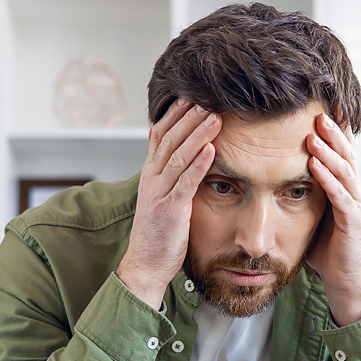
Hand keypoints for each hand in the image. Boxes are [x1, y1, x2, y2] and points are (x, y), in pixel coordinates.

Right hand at [117, 100, 221, 308]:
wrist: (145, 263)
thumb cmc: (158, 232)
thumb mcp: (159, 198)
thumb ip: (168, 175)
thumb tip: (180, 154)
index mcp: (150, 174)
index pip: (160, 136)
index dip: (176, 115)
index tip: (192, 97)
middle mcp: (152, 179)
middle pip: (170, 140)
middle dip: (189, 118)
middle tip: (208, 99)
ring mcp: (159, 194)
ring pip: (178, 156)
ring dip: (197, 135)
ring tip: (214, 117)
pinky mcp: (170, 210)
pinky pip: (185, 183)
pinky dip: (198, 164)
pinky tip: (211, 149)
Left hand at [306, 112, 360, 325]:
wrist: (343, 279)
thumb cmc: (325, 248)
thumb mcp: (313, 215)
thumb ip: (303, 195)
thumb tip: (276, 178)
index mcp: (344, 188)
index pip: (339, 153)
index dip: (333, 131)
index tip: (319, 107)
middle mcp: (354, 191)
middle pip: (345, 154)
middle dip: (332, 131)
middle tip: (317, 108)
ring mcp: (356, 205)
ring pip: (344, 170)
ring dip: (329, 149)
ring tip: (314, 130)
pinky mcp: (352, 222)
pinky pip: (340, 196)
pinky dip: (327, 178)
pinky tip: (314, 164)